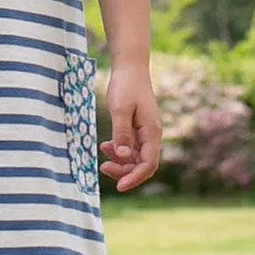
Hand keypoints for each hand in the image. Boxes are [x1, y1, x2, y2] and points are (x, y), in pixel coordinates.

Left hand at [99, 62, 161, 192]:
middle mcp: (151, 134)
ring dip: (120, 161)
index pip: (148, 164)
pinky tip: (105, 146)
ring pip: (135, 157)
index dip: (134, 178)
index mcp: (151, 132)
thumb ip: (121, 134)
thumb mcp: (120, 110)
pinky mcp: (137, 127)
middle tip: (102, 167)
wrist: (130, 67)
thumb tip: (123, 157)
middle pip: (142, 164)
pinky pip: (131, 147)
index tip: (118, 186)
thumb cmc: (126, 85)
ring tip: (102, 155)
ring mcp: (145, 132)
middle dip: (124, 171)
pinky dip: (119, 150)